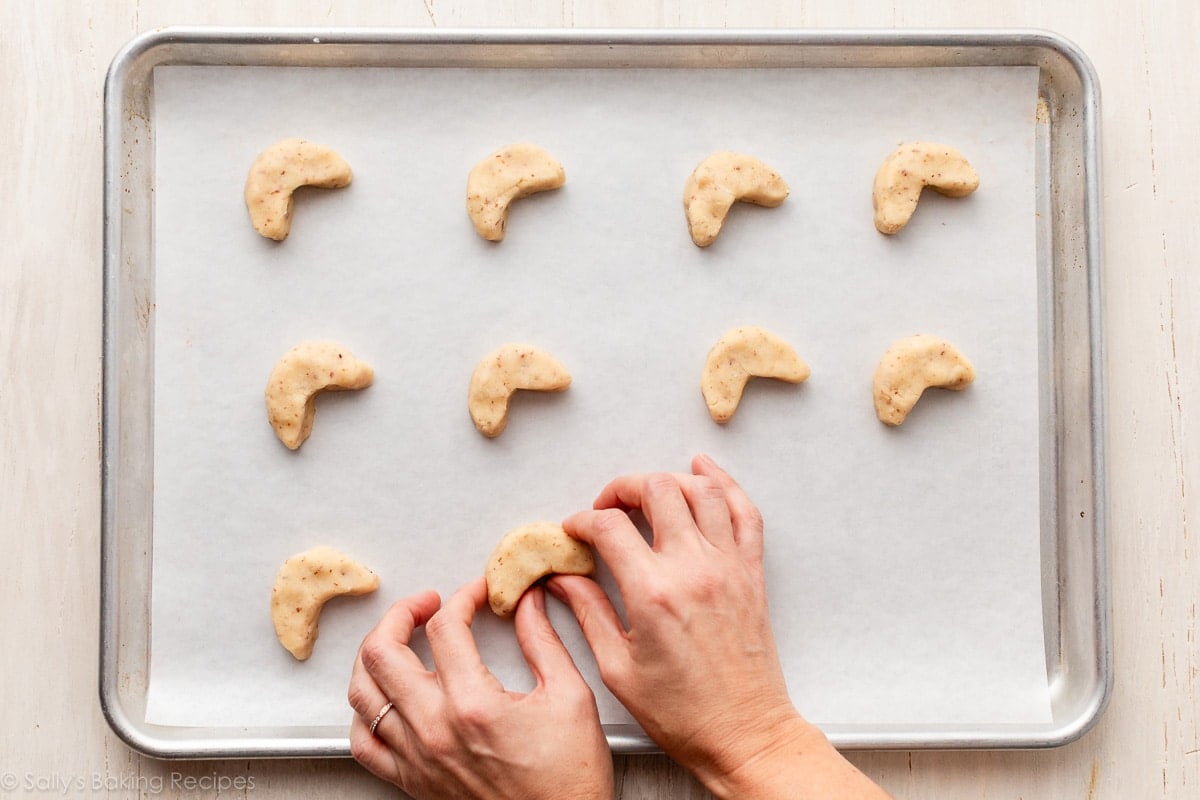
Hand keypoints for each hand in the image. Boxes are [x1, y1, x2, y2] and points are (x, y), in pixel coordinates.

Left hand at [347, 577, 612, 799]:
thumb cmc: (569, 779)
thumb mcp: (571, 696)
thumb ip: (544, 641)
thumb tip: (528, 601)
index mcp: (473, 705)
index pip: (444, 627)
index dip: (461, 597)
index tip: (477, 593)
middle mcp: (434, 730)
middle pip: (383, 651)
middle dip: (402, 613)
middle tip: (426, 604)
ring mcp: (416, 757)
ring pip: (362, 692)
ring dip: (376, 654)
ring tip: (399, 639)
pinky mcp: (411, 780)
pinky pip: (363, 741)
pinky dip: (365, 710)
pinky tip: (386, 695)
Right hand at [549, 454, 891, 799]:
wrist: (744, 733)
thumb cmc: (684, 713)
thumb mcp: (618, 668)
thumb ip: (589, 613)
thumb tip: (565, 578)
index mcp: (653, 594)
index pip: (610, 527)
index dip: (583, 521)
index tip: (574, 530)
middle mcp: (694, 569)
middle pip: (656, 490)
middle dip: (622, 489)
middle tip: (607, 508)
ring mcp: (728, 566)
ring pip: (701, 490)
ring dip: (668, 481)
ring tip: (647, 494)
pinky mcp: (751, 572)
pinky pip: (745, 511)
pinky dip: (724, 483)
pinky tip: (704, 472)